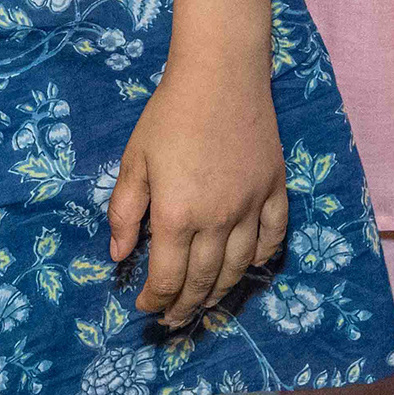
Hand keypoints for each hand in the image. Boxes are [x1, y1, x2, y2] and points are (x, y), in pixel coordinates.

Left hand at [107, 55, 289, 329]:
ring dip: (220, 293)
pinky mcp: (275, 190)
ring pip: (238, 268)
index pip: (167, 278)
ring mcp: (251, 207)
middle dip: (184, 307)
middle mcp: (218, 220)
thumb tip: (118, 255)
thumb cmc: (170, 115)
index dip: (154, 301)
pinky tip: (248, 266)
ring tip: (205, 304)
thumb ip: (124, 212)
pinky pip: (273, 237)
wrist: (221, 74)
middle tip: (172, 320)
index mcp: (177, 216)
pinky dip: (261, 259)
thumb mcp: (134, 161)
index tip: (143, 307)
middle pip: (203, 282)